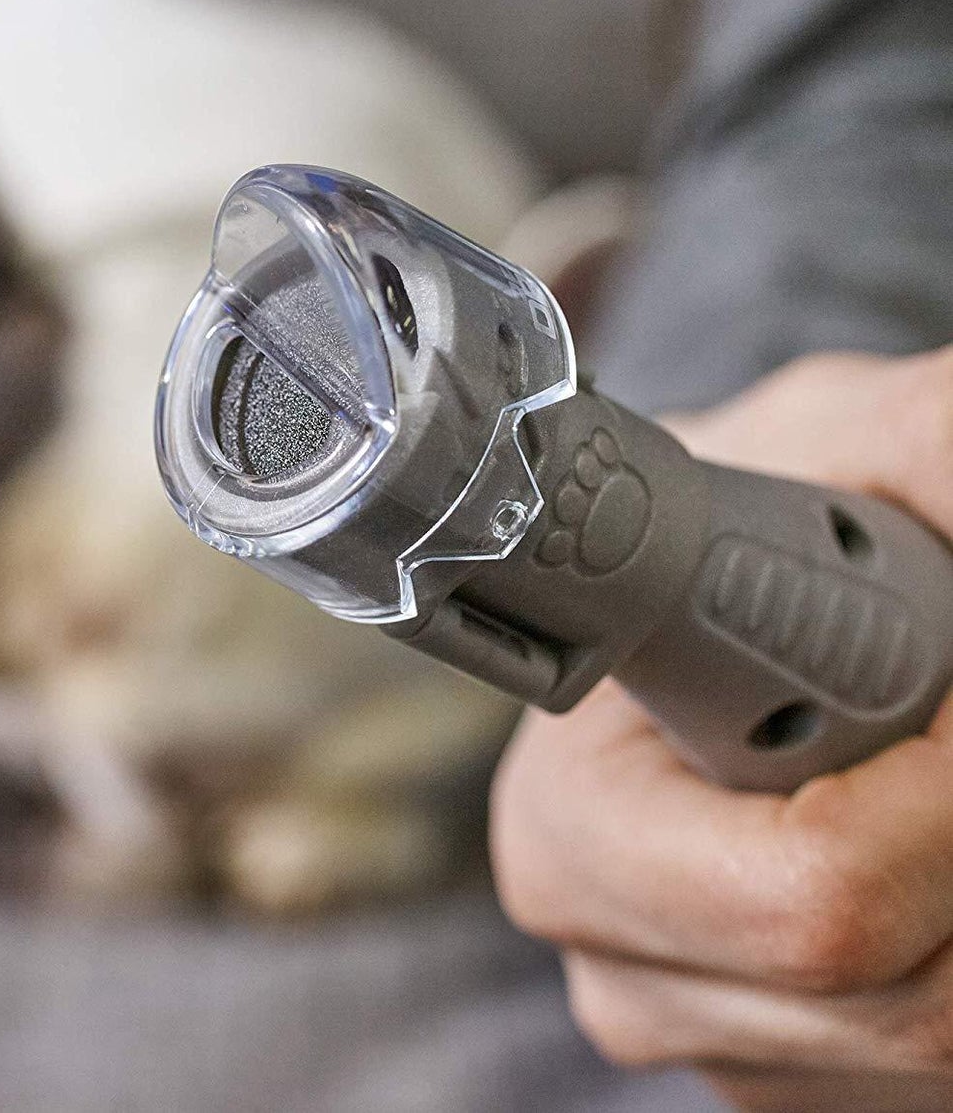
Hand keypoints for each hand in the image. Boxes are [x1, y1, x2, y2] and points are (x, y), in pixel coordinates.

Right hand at [491, 349, 952, 1111]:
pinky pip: (934, 1073)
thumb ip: (922, 437)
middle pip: (907, 998)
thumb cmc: (767, 518)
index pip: (812, 901)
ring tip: (924, 766)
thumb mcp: (833, 441)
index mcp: (569, 830)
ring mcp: (706, 1037)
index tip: (945, 694)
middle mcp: (614, 958)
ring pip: (941, 1044)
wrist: (736, 594)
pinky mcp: (783, 1080)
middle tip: (941, 718)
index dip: (937, 800)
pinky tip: (919, 844)